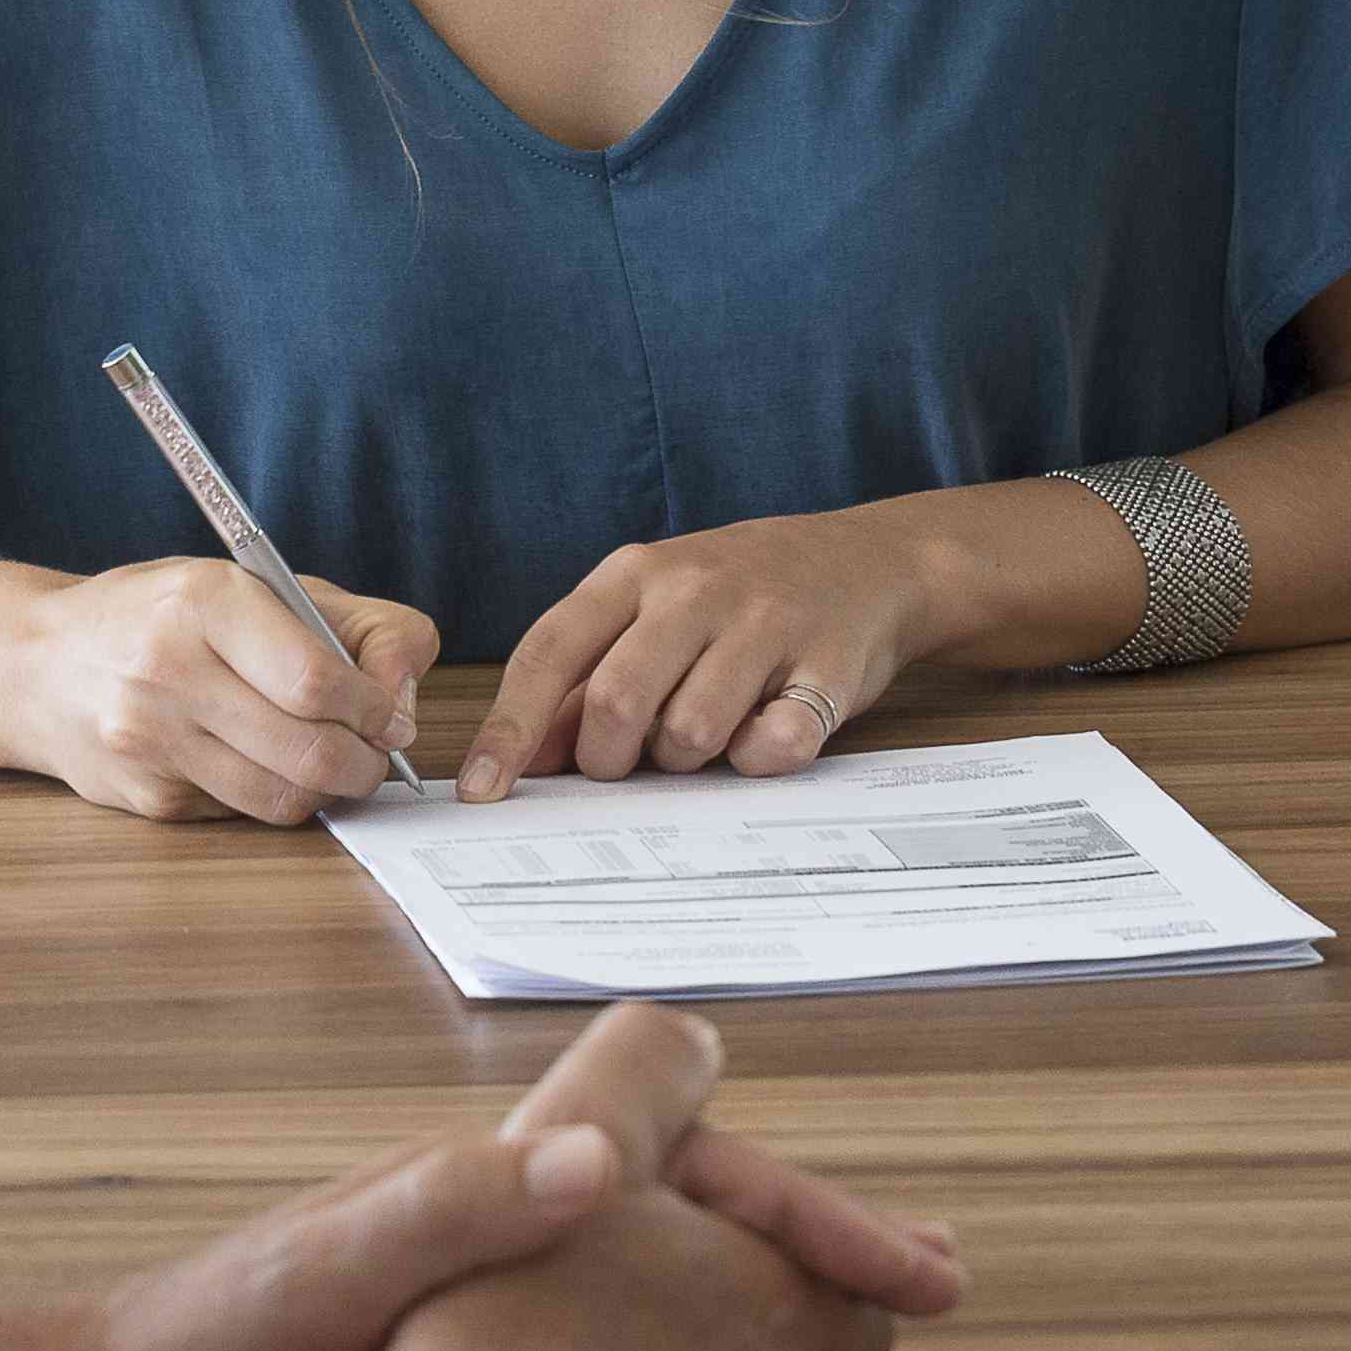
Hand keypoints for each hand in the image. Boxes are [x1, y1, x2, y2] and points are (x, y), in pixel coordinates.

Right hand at [0, 556, 437, 824]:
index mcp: (205, 600)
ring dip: (327, 791)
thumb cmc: (164, 617)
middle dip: (365, 763)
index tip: (391, 716)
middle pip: (309, 752)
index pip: (318, 681)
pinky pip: (244, 815)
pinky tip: (261, 764)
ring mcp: (150, 740)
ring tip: (328, 762)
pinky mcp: (146, 797)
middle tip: (373, 753)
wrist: (39, 665)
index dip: (376, 710)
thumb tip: (403, 701)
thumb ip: (354, 625)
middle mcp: (167, 669)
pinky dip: (273, 797)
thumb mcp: (257, 585)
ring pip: (283, 798)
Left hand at [0, 1004, 963, 1350]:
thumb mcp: (330, 1270)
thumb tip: (587, 1156)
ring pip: (662, 1279)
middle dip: (813, 1248)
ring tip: (865, 1346)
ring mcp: (480, 1294)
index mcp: (485, 1178)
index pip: (681, 1153)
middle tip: (930, 1295)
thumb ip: (452, 1208)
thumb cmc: (198, 1345)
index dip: (797, 1207)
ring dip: (764, 1304)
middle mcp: (495, 1218)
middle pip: (693, 1209)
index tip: (901, 1266)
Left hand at [464, 510, 939, 795]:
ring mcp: (765, 624)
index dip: (509, 728)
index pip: (549, 653)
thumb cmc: (738, 599)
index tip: (483, 790)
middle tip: (632, 764)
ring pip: (690, 733)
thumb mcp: (653, 612)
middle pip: (616, 704)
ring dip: (687, 761)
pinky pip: (772, 745)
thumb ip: (587, 680)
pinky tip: (765, 731)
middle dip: (611, 759)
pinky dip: (758, 758)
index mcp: (634, 574)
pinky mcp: (827, 667)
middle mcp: (694, 590)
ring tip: (708, 734)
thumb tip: (522, 758)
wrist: (868, 560)